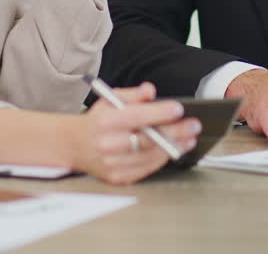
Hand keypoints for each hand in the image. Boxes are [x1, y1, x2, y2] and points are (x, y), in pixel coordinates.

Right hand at [68, 83, 200, 184]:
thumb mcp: (109, 100)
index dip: (159, 113)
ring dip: (174, 147)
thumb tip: (150, 90)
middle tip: (194, 125)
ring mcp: (113, 164)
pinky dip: (162, 159)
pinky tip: (175, 150)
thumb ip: (131, 94)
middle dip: (175, 132)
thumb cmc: (97, 121)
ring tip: (189, 138)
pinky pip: (146, 169)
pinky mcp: (118, 178)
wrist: (74, 146)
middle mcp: (108, 144)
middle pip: (148, 140)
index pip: (136, 117)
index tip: (179, 108)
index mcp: (105, 122)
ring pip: (150, 156)